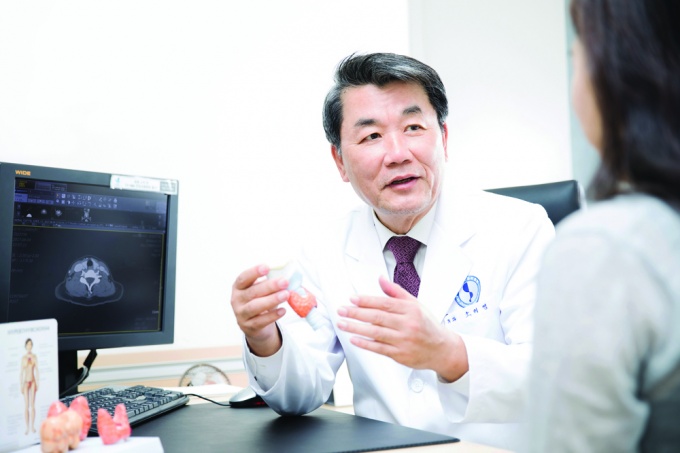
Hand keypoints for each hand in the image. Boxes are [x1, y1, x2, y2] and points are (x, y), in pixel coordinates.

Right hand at [230, 264, 288, 356]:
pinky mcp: (248, 326)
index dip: (254, 272)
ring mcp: (241, 314)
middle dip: (269, 286)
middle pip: (252, 292)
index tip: (266, 267)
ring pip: (255, 306)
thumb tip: (285, 277)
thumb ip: (270, 284)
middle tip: (284, 281)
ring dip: (271, 300)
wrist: (255, 325)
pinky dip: (272, 316)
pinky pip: (260, 321)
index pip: (243, 278)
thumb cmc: (259, 302)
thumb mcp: (262, 291)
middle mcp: (237, 300)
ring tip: (285, 295)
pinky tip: (282, 310)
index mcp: (239, 287)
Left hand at [336, 275, 467, 380]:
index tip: (352, 299)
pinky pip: (379, 348)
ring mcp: (403, 340)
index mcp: (410, 310)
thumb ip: (396, 292)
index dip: (367, 300)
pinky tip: (354, 339)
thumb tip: (381, 279)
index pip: (385, 303)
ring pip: (376, 333)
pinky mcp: (400, 355)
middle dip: (357, 313)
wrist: (442, 349)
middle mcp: (407, 324)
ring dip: (356, 328)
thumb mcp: (415, 304)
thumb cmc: (428, 326)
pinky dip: (365, 344)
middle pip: (378, 317)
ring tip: (343, 324)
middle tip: (342, 310)